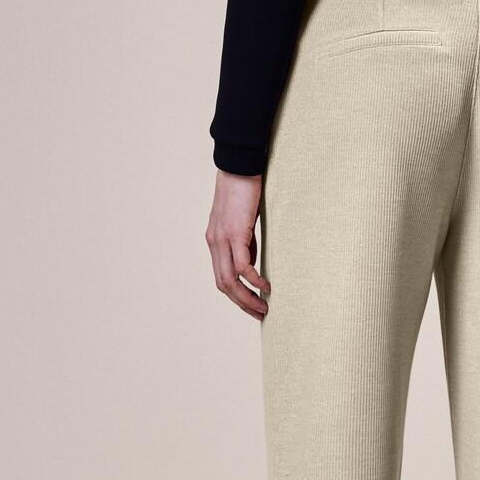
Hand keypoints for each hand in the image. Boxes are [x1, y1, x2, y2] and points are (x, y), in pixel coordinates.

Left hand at [206, 170, 270, 318]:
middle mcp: (214, 243)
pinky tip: (265, 286)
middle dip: (242, 304)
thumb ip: (245, 243)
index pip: (221, 277)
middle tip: (260, 313)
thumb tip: (250, 265)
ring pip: (230, 280)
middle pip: (223, 285)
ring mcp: (222, 239)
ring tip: (264, 307)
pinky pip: (242, 266)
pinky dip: (253, 281)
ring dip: (247, 298)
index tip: (253, 305)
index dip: (236, 296)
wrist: (239, 166)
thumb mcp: (242, 222)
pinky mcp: (234, 233)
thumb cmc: (244, 190)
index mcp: (215, 241)